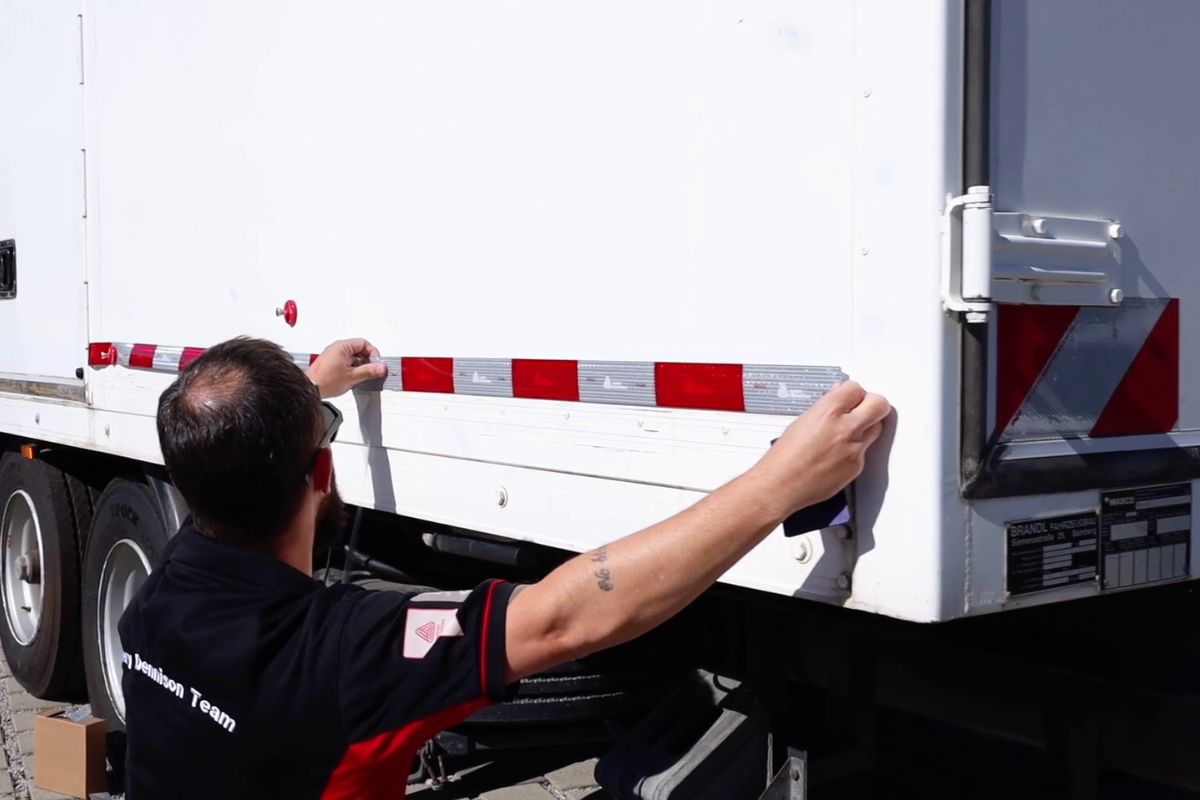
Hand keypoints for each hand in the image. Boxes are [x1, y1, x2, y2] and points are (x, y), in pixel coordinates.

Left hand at [307, 338, 387, 397]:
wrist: (310, 388)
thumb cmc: (324, 380)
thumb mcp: (352, 376)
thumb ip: (369, 371)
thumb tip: (381, 367)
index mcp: (342, 346)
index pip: (364, 343)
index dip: (373, 353)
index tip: (376, 364)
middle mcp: (337, 348)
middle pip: (359, 350)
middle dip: (367, 360)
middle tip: (371, 370)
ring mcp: (333, 355)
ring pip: (353, 357)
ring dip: (360, 365)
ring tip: (361, 376)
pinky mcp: (331, 363)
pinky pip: (346, 362)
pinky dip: (352, 368)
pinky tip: (353, 378)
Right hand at [752, 382, 889, 519]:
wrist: (781, 484)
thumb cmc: (784, 456)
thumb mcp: (801, 421)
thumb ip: (825, 408)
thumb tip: (837, 401)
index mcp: (829, 411)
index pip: (856, 388)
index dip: (853, 393)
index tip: (849, 397)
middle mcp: (846, 428)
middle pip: (879, 405)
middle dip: (871, 404)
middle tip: (862, 409)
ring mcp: (855, 449)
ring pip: (876, 429)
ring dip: (866, 427)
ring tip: (847, 433)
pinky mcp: (857, 466)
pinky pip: (864, 452)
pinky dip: (854, 450)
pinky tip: (836, 454)